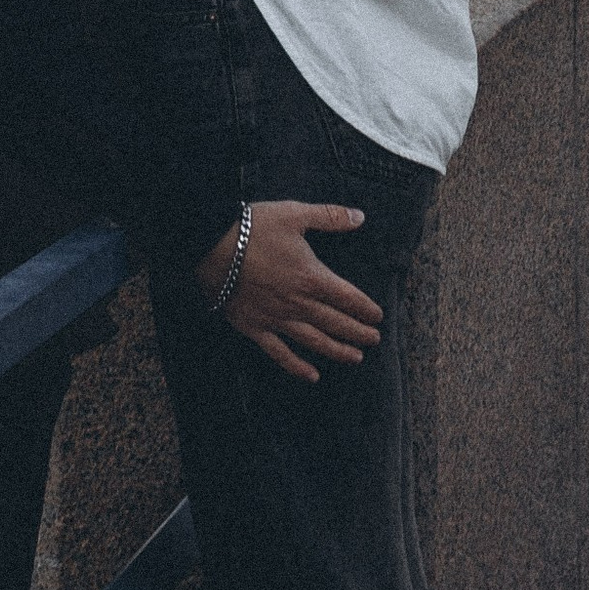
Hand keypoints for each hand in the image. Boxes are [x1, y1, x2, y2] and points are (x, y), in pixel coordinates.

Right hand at [195, 201, 381, 382]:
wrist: (210, 246)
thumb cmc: (252, 228)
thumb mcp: (293, 214)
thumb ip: (329, 217)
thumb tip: (360, 216)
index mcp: (311, 277)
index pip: (348, 298)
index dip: (366, 308)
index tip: (378, 317)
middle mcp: (298, 303)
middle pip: (336, 323)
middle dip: (359, 332)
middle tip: (374, 340)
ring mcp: (277, 319)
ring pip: (315, 341)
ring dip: (338, 351)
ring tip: (356, 358)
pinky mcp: (255, 327)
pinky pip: (279, 353)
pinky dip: (297, 366)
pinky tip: (311, 375)